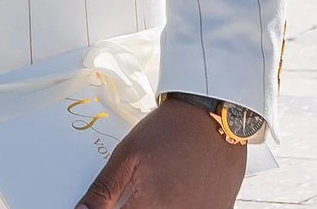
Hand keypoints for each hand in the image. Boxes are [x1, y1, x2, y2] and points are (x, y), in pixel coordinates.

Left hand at [76, 98, 248, 208]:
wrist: (212, 116)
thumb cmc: (171, 130)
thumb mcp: (127, 155)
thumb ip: (104, 189)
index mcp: (151, 205)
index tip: (110, 203)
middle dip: (136, 205)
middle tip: (139, 190)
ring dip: (157, 205)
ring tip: (160, 186)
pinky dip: (180, 204)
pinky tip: (179, 189)